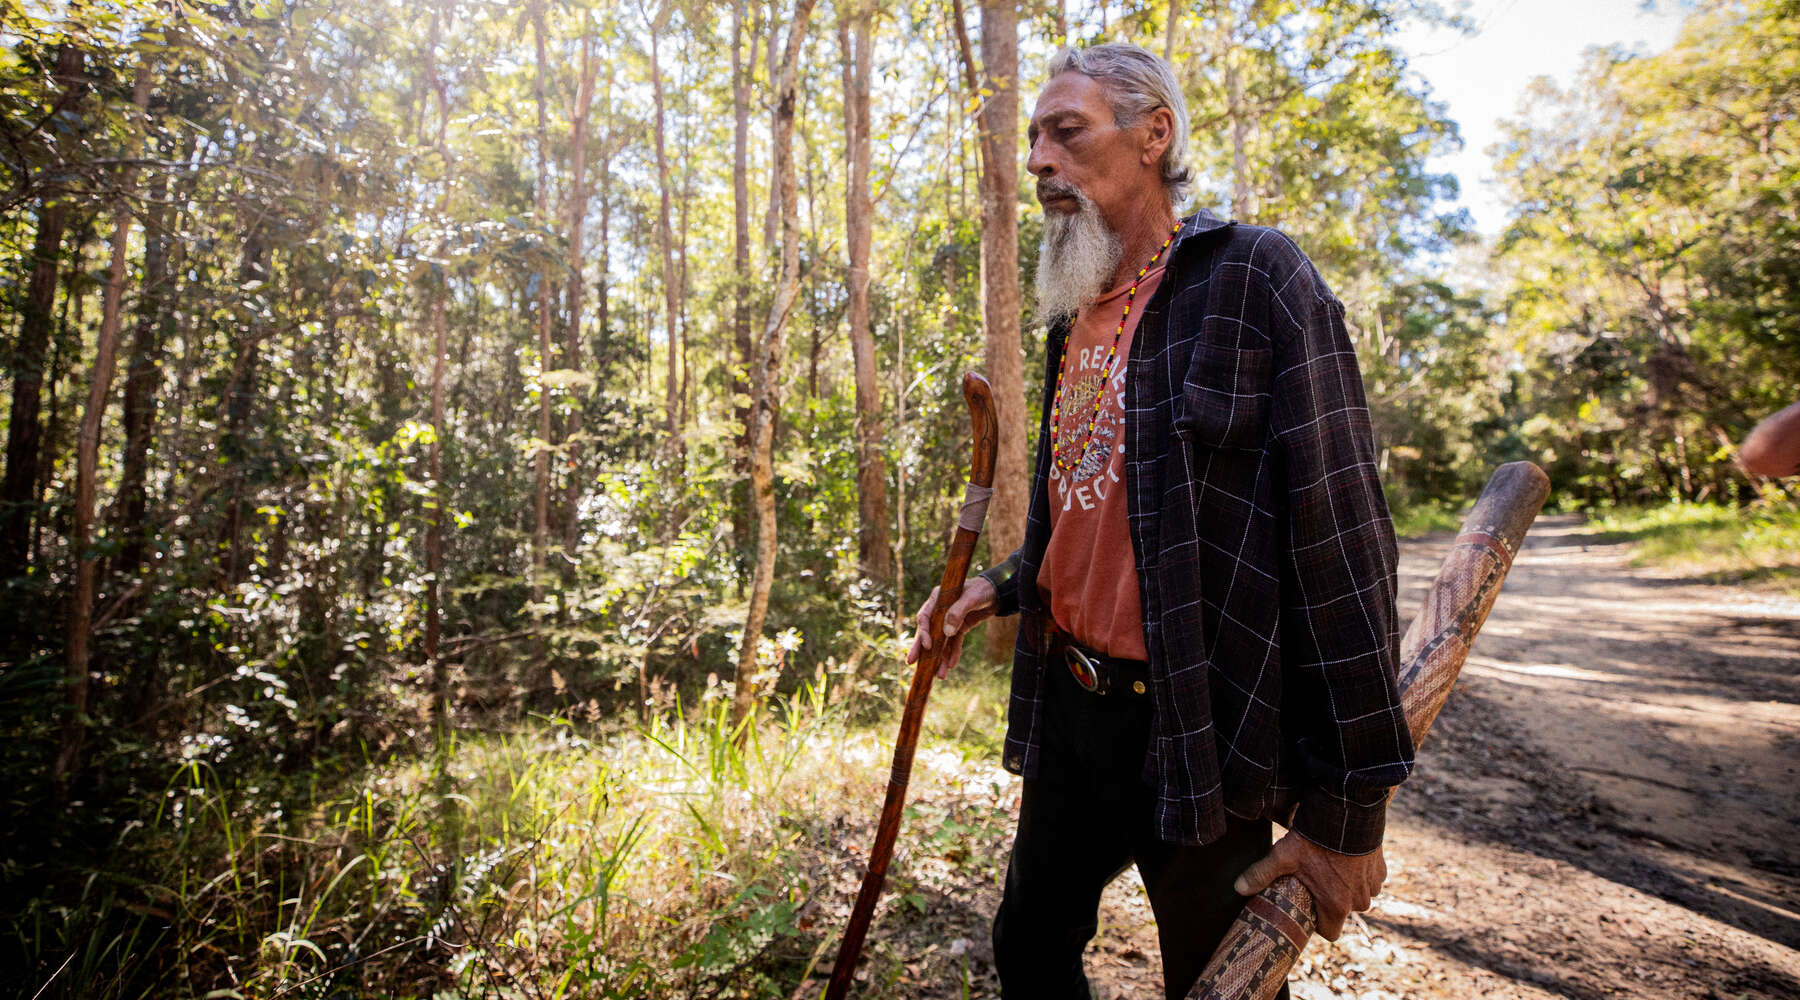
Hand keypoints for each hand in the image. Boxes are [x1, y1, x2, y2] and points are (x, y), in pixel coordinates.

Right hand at [903, 575, 997, 678]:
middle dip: (921, 649)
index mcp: (937, 599)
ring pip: (941, 642)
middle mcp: (940, 611)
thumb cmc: (982, 589)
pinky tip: (951, 666)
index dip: (923, 632)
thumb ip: (958, 612)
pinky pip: (954, 643)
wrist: (997, 591)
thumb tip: (946, 632)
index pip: (925, 617)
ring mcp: (949, 620)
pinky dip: (953, 654)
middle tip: (911, 662)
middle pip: (928, 632)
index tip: (926, 646)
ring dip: (940, 658)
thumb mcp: (971, 598)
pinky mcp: (959, 627)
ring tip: (940, 675)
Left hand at [1234, 831, 1386, 940]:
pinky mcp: (1382, 869)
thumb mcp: (1283, 856)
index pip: (1331, 933)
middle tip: (1317, 881)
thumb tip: (1238, 888)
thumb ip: (1261, 874)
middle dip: (1333, 901)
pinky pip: (1372, 880)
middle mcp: (1358, 900)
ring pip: (1360, 897)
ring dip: (1350, 887)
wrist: (1347, 812)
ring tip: (1332, 867)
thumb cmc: (1315, 838)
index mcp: (1336, 905)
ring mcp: (1373, 885)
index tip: (1309, 910)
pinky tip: (1348, 858)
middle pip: (1344, 912)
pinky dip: (1362, 873)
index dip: (1319, 924)